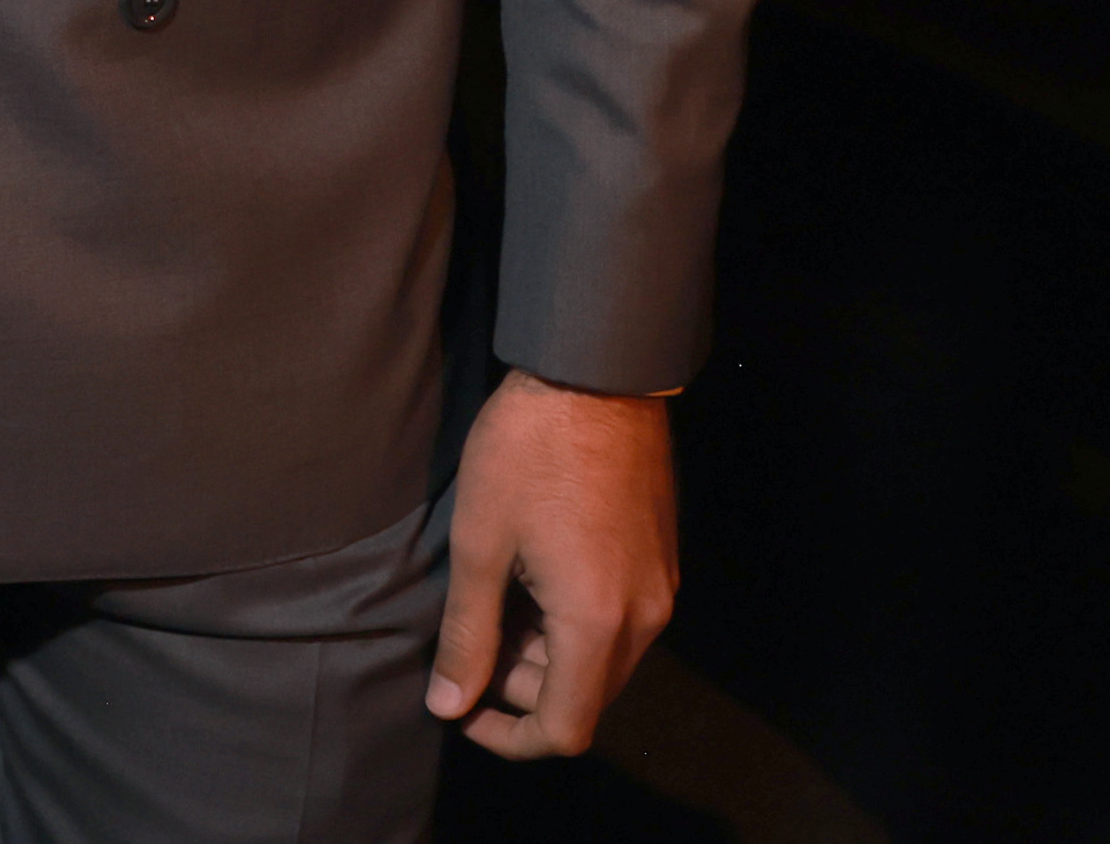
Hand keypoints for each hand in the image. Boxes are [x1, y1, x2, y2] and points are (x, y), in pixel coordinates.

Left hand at [428, 370, 678, 758]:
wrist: (595, 373)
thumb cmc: (527, 450)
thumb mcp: (479, 542)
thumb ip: (467, 634)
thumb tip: (449, 704)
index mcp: (597, 622)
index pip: (564, 728)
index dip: (508, 736)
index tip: (462, 706)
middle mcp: (644, 618)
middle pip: (585, 699)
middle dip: (523, 689)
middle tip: (472, 637)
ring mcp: (660, 589)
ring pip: (604, 663)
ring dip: (548, 655)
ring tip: (498, 598)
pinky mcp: (661, 562)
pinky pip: (620, 624)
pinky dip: (576, 625)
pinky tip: (533, 577)